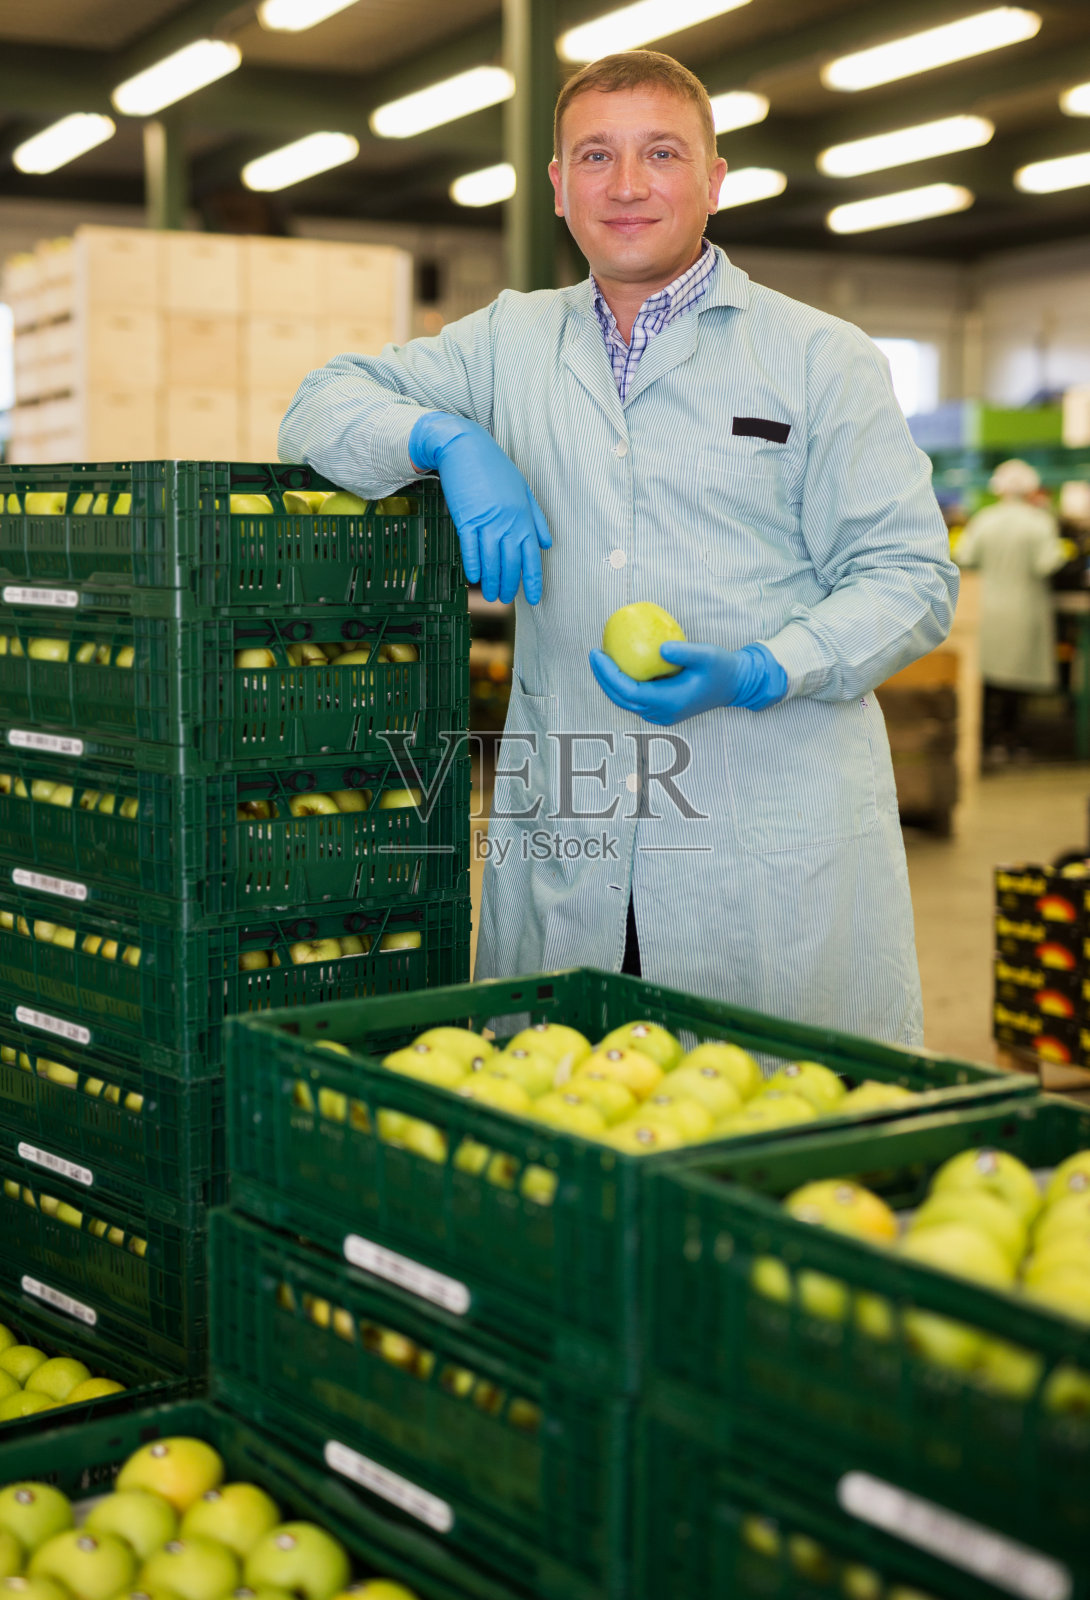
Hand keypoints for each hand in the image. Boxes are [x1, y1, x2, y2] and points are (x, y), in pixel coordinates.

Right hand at [408, 411, 550, 603]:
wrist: (464, 448)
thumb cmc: (494, 468)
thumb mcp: (522, 490)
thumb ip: (536, 518)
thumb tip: (546, 543)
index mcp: (523, 517)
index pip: (532, 556)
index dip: (533, 580)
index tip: (534, 598)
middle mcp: (507, 522)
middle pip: (511, 563)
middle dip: (510, 586)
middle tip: (505, 600)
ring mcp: (486, 521)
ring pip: (491, 560)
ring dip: (491, 582)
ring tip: (490, 596)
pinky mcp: (466, 518)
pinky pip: (470, 548)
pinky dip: (473, 565)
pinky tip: (474, 578)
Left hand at [589, 641, 787, 724]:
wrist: (734, 686)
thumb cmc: (721, 668)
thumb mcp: (707, 655)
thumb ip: (684, 652)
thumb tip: (659, 648)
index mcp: (669, 702)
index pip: (628, 691)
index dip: (608, 674)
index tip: (598, 653)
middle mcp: (662, 713)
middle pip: (621, 699)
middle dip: (603, 679)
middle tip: (594, 654)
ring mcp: (661, 715)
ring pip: (626, 701)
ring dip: (611, 682)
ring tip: (602, 659)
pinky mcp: (662, 710)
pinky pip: (636, 698)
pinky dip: (624, 683)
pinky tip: (620, 664)